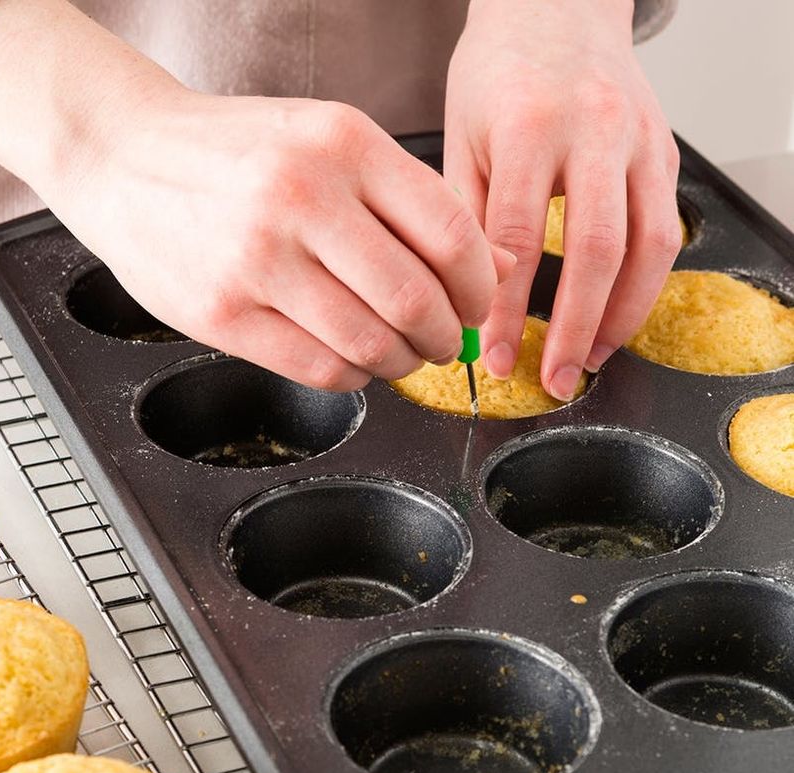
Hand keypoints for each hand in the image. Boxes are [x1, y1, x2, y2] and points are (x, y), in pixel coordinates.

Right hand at [58, 88, 516, 390]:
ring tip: (395, 353)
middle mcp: (302, 198)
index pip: (449, 232)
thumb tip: (499, 267)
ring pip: (369, 345)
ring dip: (399, 364)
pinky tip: (349, 360)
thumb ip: (409, 201)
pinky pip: (319, 370)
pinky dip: (352, 378)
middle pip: (414, 299)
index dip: (479, 284)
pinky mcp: (225, 316)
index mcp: (343, 144)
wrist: (123, 158)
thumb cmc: (237, 155)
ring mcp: (259, 260)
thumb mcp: (330, 143)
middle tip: (441, 340)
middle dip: (443, 335)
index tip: (477, 302)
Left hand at [444, 0, 680, 398]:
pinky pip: (665, 233)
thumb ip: (468, 219)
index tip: (496, 359)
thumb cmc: (499, 76)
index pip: (520, 239)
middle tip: (556, 380)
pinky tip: (614, 320)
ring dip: (622, 317)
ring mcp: (640, 140)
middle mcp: (596, 130)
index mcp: (530, 126)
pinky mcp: (665, 152)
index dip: (509, 311)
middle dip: (576, 328)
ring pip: (648, 247)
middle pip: (598, 250)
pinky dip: (643, 287)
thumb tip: (467, 304)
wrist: (556, 9)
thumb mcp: (462, 139)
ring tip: (590, 361)